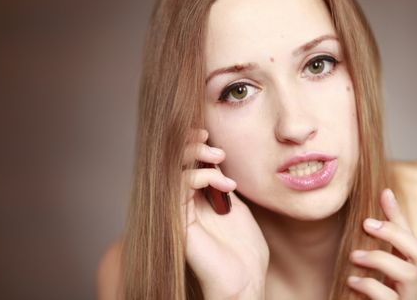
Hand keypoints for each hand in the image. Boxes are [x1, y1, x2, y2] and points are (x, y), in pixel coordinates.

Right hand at [182, 128, 268, 298]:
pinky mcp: (179, 222)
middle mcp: (180, 206)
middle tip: (209, 138)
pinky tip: (223, 182)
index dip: (190, 144)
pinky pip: (179, 187)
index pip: (181, 164)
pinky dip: (200, 175)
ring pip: (171, 170)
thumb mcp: (235, 207)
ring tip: (219, 155)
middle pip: (170, 163)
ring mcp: (178, 213)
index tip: (208, 134)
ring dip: (194, 154)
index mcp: (192, 202)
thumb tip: (217, 161)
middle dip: (189, 143)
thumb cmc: (243, 251)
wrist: (246, 282)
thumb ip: (222, 186)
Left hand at [348, 189, 416, 299]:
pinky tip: (352, 280)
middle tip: (367, 224)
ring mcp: (409, 297)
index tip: (382, 194)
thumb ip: (385, 234)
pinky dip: (369, 285)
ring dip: (379, 258)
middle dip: (395, 235)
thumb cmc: (383, 291)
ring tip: (354, 256)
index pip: (413, 237)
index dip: (399, 216)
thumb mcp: (383, 261)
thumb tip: (385, 192)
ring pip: (408, 274)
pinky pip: (389, 297)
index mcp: (412, 268)